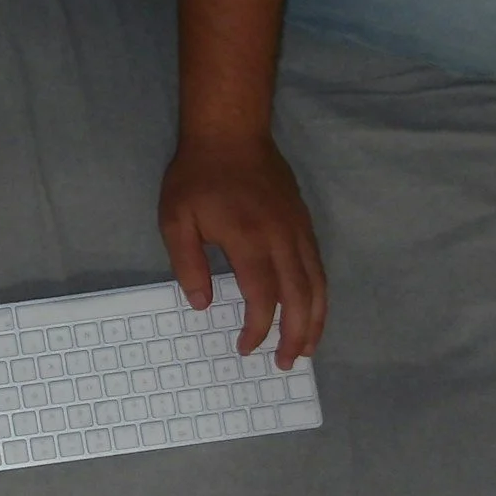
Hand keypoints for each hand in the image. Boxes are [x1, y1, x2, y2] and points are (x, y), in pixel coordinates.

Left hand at [158, 134, 325, 366]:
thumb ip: (188, 264)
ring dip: (316, 320)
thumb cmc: (197, 177)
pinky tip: (312, 310)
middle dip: (295, 335)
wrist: (230, 131)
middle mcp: (282, 239)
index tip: (245, 348)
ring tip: (307, 348)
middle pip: (300, 297)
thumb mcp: (176, 220)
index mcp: (249, 241)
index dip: (258, 329)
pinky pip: (318, 266)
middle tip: (286, 363)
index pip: (263, 297)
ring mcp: (299, 230)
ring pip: (317, 283)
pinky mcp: (304, 222)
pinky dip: (319, 294)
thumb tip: (201, 304)